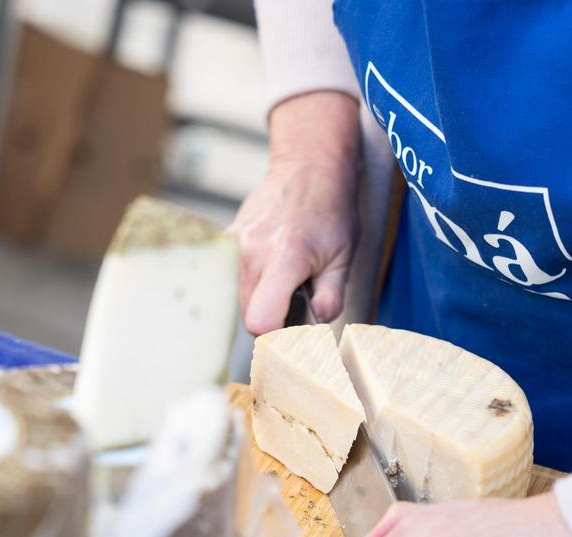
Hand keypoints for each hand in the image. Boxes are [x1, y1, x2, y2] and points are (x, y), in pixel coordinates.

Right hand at [229, 92, 360, 334]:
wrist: (308, 167)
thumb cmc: (330, 210)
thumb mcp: (344, 257)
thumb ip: (332, 297)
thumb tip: (317, 321)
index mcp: (285, 258)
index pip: (260, 321)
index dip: (278, 334)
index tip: (294, 328)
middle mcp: (252, 252)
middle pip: (248, 316)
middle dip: (272, 319)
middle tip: (296, 301)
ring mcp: (235, 245)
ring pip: (239, 299)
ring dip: (261, 300)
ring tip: (285, 280)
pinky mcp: (227, 240)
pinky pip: (233, 279)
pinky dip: (252, 283)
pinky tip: (271, 267)